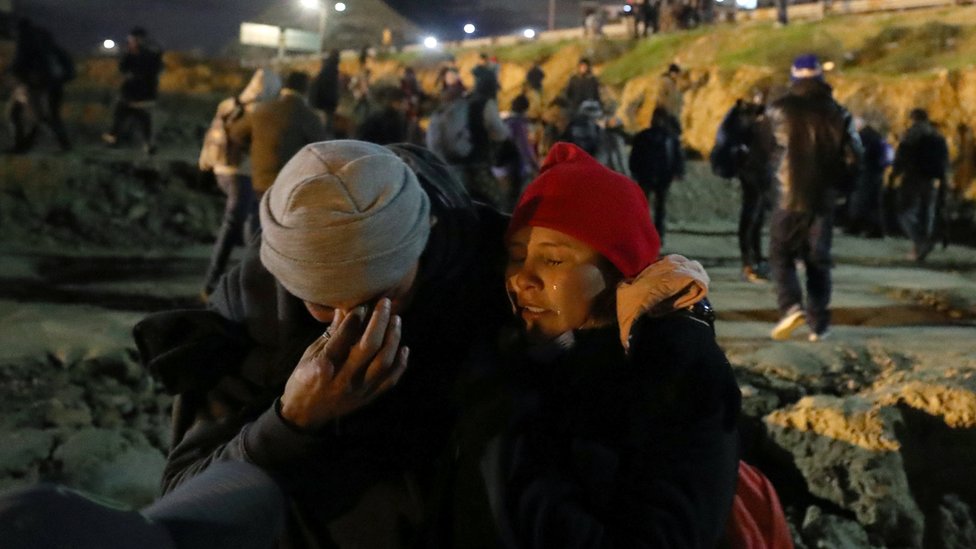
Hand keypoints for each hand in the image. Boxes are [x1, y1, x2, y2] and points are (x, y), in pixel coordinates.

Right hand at [280, 298, 408, 428]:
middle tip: (386, 303)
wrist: (304, 415)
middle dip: (380, 321)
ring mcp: (358, 390)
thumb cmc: (304, 379)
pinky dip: (400, 364)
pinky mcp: (368, 398)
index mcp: (323, 366)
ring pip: (384, 362)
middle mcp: (343, 379)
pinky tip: (404, 348)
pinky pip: (390, 381)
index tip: (364, 302)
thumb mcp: (310, 354)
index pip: (344, 336)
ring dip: (393, 338)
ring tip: (396, 320)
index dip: (356, 316)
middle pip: (368, 347)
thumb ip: (331, 334)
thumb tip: (346, 308)